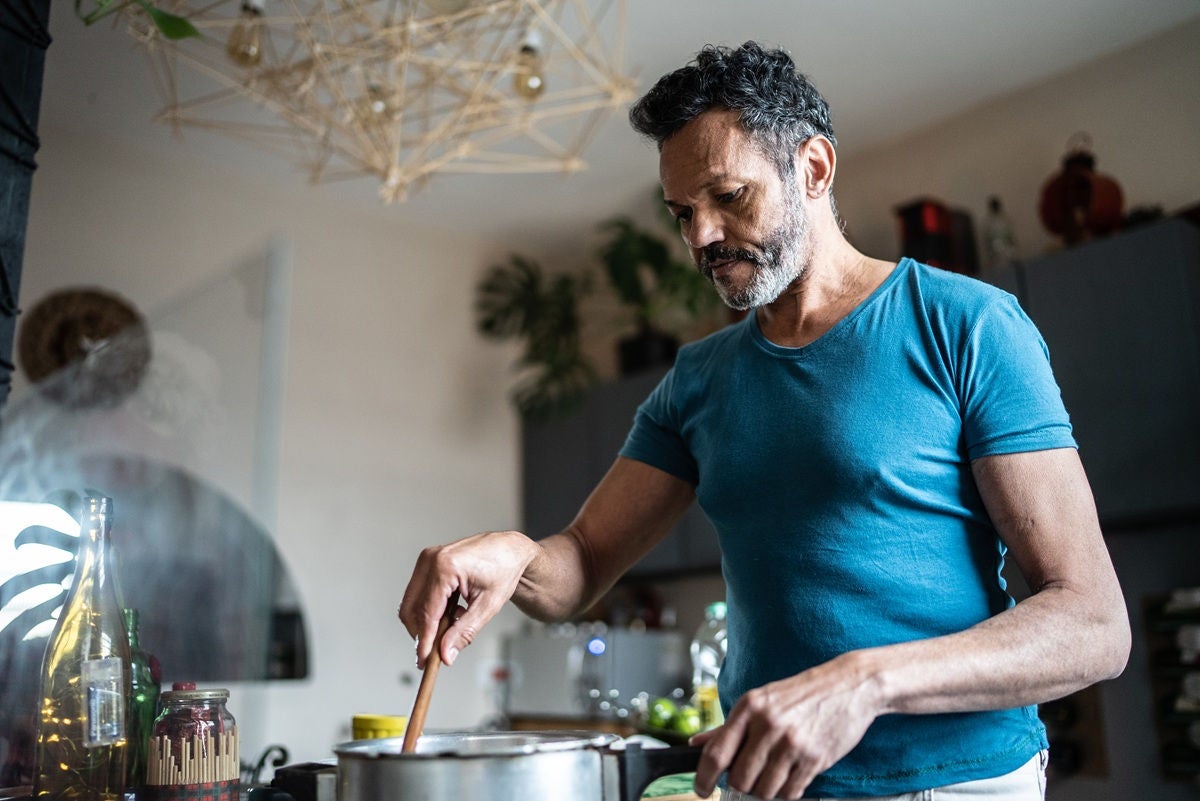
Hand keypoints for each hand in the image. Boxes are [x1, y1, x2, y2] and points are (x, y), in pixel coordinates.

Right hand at [398, 530, 538, 667]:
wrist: (509, 550)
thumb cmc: (503, 570)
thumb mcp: (487, 606)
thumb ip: (464, 632)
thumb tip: (446, 653)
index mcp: (446, 567)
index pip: (427, 613)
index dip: (424, 641)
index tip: (424, 661)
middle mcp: (431, 559)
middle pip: (411, 609)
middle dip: (422, 633)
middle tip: (437, 652)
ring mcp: (427, 558)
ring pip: (412, 603)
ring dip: (427, 621)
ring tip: (453, 626)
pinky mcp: (428, 561)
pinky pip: (418, 593)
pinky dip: (430, 609)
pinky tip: (451, 613)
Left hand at [690, 652, 880, 799]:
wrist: (849, 685)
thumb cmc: (800, 694)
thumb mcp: (760, 700)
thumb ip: (729, 727)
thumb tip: (697, 744)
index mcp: (749, 707)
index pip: (716, 753)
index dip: (703, 778)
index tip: (701, 790)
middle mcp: (767, 725)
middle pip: (739, 779)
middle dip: (742, 784)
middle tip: (752, 776)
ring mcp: (792, 743)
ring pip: (764, 791)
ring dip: (766, 790)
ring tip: (775, 772)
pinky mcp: (814, 759)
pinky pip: (790, 793)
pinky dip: (787, 791)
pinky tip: (792, 774)